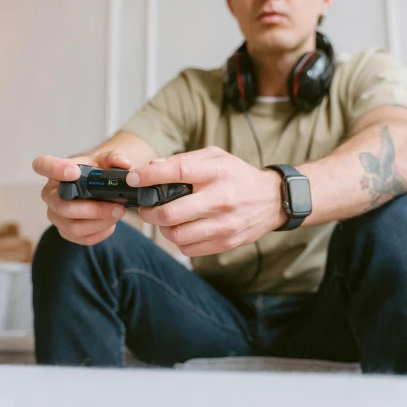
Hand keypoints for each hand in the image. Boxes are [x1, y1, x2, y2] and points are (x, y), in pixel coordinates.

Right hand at [32, 149, 131, 244]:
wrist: (97, 188)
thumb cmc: (96, 173)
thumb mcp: (105, 161)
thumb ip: (115, 157)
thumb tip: (123, 163)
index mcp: (56, 172)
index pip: (42, 165)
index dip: (55, 169)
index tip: (75, 172)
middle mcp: (50, 195)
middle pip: (63, 207)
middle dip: (94, 210)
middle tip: (118, 207)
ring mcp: (55, 215)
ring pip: (74, 227)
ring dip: (100, 223)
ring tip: (118, 214)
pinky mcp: (65, 231)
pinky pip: (82, 238)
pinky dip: (101, 233)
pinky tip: (110, 223)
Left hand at [126, 146, 286, 256]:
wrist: (272, 199)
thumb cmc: (238, 175)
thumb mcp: (215, 157)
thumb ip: (184, 160)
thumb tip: (152, 167)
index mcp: (216, 172)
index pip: (177, 172)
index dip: (149, 176)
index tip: (134, 179)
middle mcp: (220, 199)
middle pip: (170, 213)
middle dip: (149, 212)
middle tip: (146, 208)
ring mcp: (224, 224)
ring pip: (177, 235)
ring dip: (163, 229)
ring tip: (166, 220)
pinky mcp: (226, 242)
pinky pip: (189, 248)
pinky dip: (179, 240)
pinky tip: (183, 230)